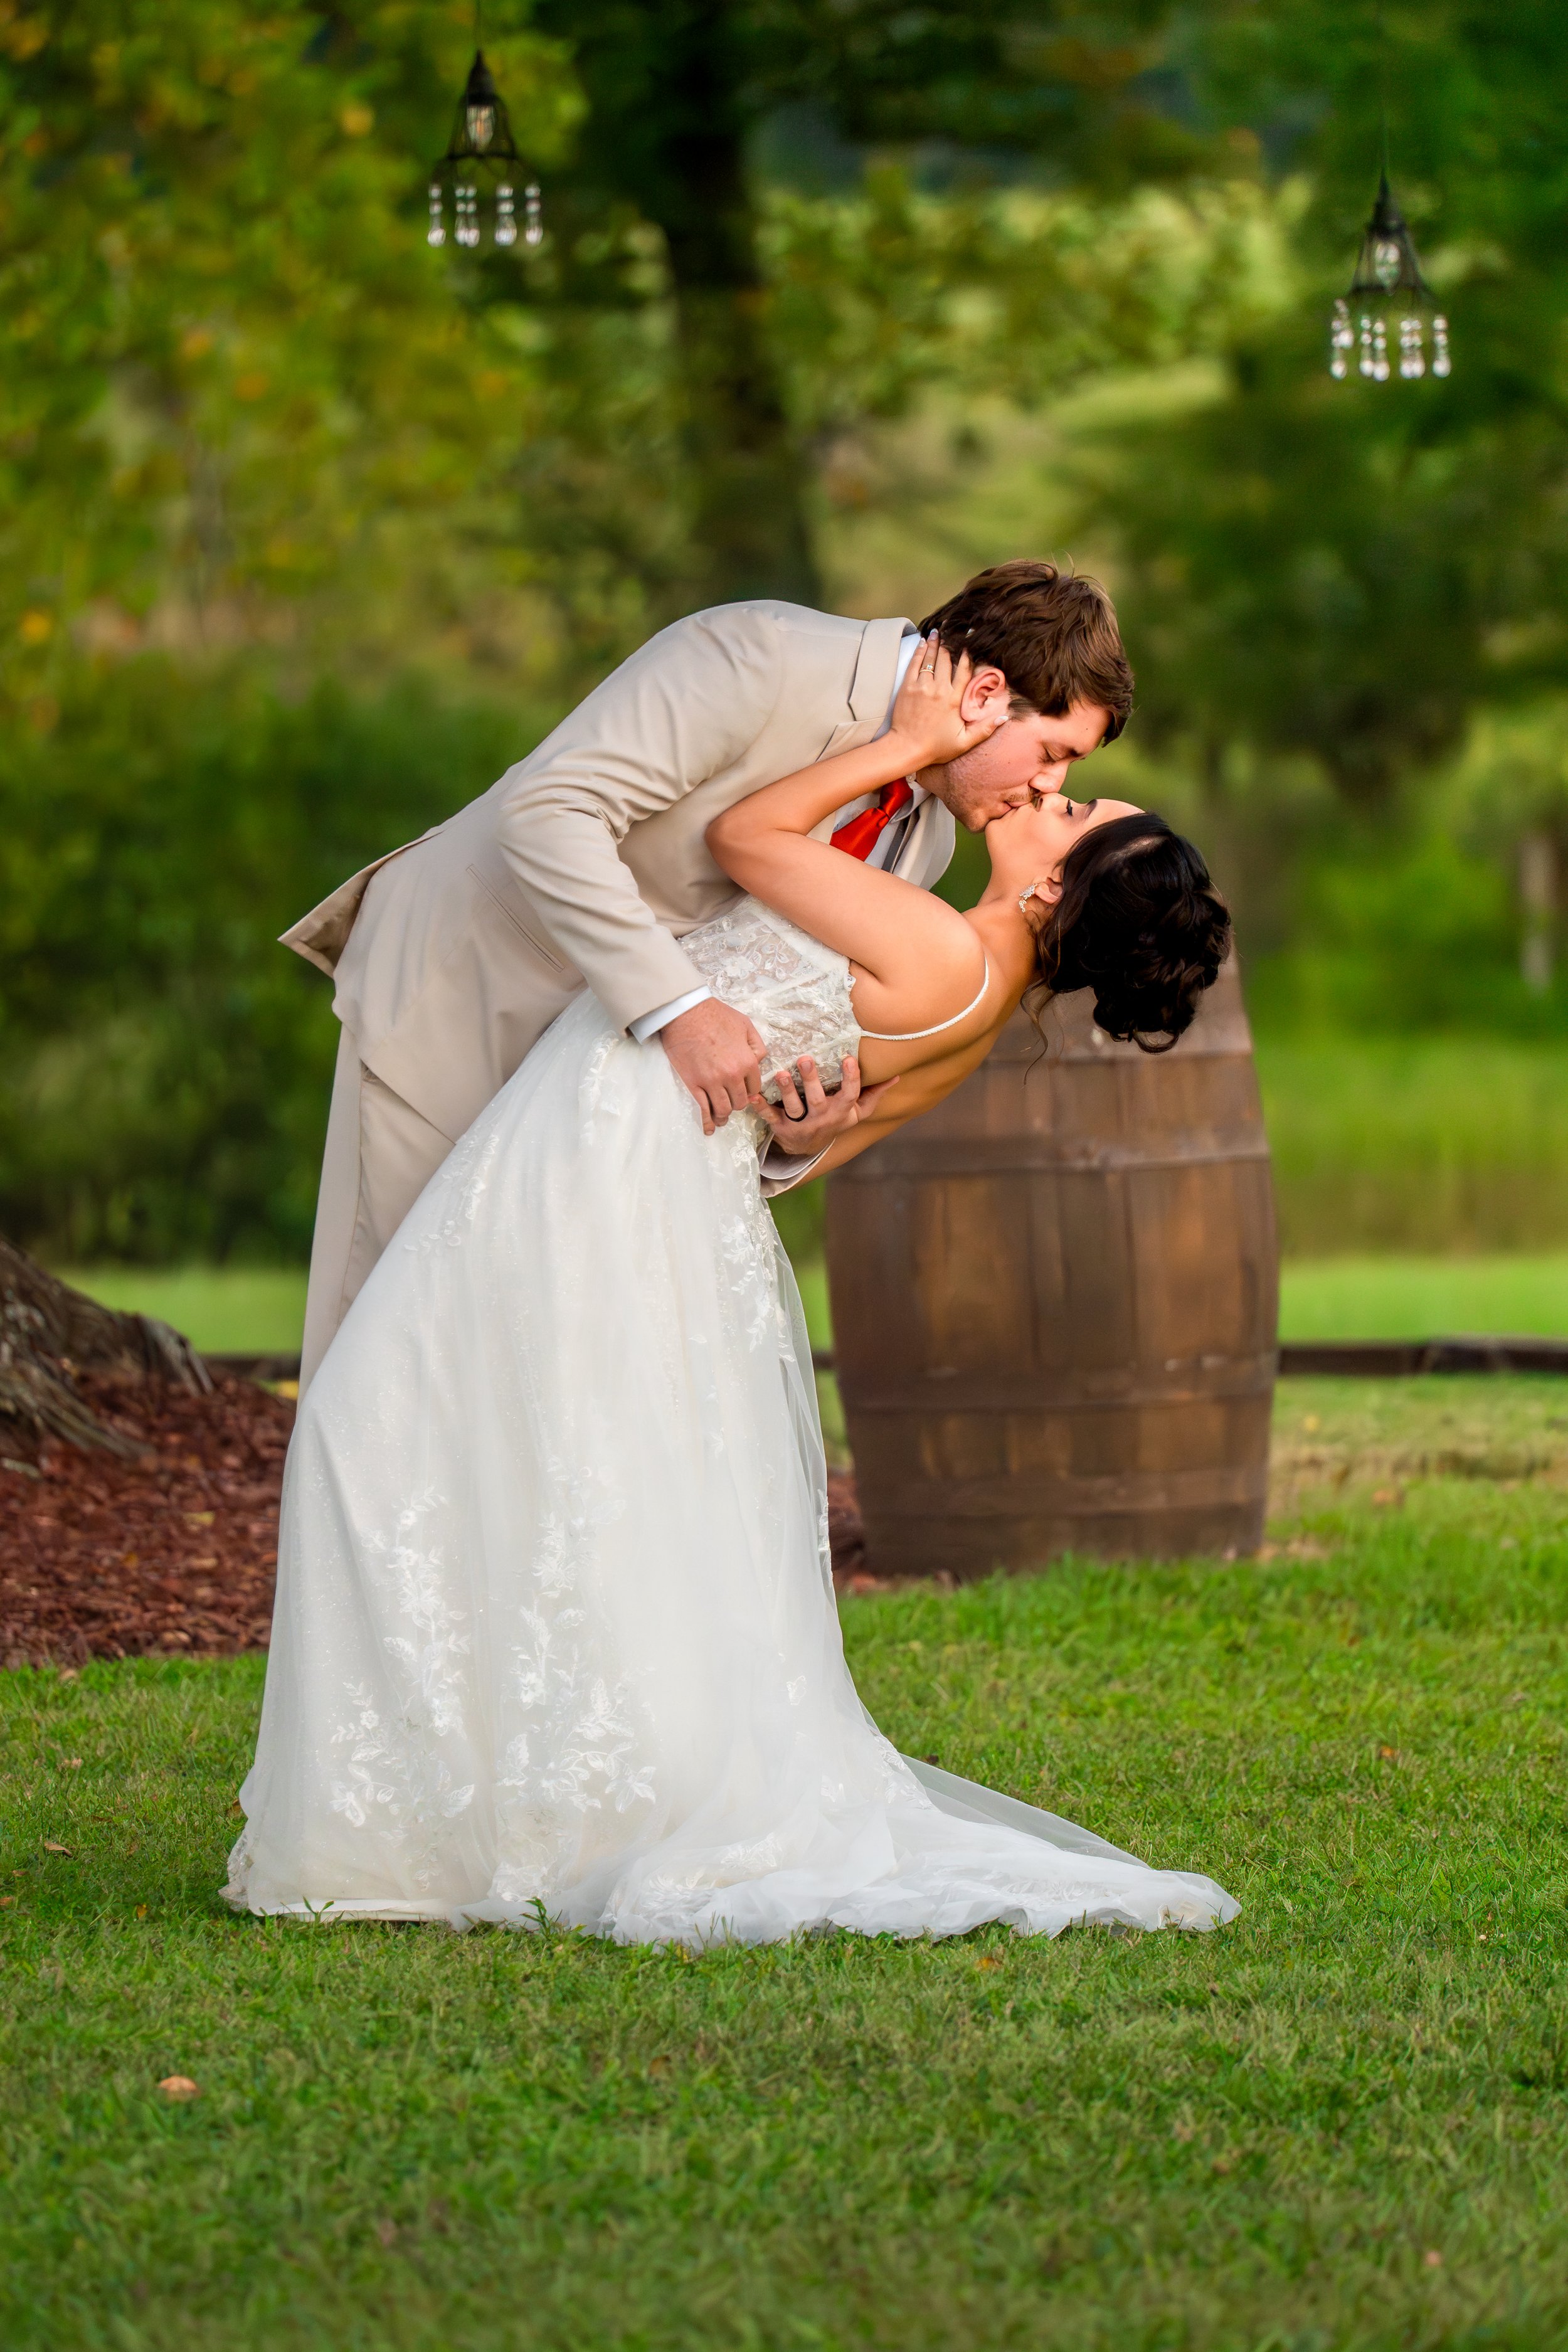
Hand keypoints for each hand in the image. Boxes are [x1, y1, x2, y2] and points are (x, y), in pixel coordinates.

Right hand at [660, 996, 765, 1133]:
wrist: (685, 1013)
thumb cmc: (715, 1015)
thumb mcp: (745, 1024)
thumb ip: (757, 1045)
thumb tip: (759, 1061)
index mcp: (747, 1062)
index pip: (754, 1088)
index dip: (749, 1090)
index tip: (743, 1090)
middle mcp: (732, 1076)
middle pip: (740, 1102)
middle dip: (737, 1103)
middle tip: (731, 1100)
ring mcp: (712, 1082)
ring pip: (723, 1109)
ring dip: (723, 1115)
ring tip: (721, 1117)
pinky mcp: (693, 1084)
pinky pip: (703, 1109)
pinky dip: (707, 1122)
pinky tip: (708, 1129)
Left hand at [753, 1054, 899, 1156]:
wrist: (809, 1149)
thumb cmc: (835, 1121)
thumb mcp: (857, 1112)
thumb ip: (874, 1095)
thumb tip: (895, 1076)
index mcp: (841, 1112)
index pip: (849, 1095)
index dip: (850, 1078)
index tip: (848, 1058)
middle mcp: (821, 1118)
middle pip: (817, 1100)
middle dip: (811, 1080)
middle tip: (805, 1059)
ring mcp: (801, 1124)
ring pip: (794, 1108)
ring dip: (786, 1091)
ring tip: (781, 1073)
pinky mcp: (782, 1128)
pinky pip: (770, 1117)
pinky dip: (761, 1107)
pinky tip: (752, 1096)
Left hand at [885, 629, 1007, 772]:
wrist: (906, 748)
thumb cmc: (935, 747)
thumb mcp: (964, 742)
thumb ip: (985, 729)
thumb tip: (1005, 716)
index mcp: (954, 699)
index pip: (964, 671)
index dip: (967, 655)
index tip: (970, 644)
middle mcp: (939, 689)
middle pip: (947, 659)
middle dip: (951, 644)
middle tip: (953, 632)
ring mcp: (922, 686)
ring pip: (930, 658)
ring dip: (935, 643)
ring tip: (938, 632)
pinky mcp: (907, 687)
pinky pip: (914, 663)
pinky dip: (919, 651)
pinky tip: (922, 642)